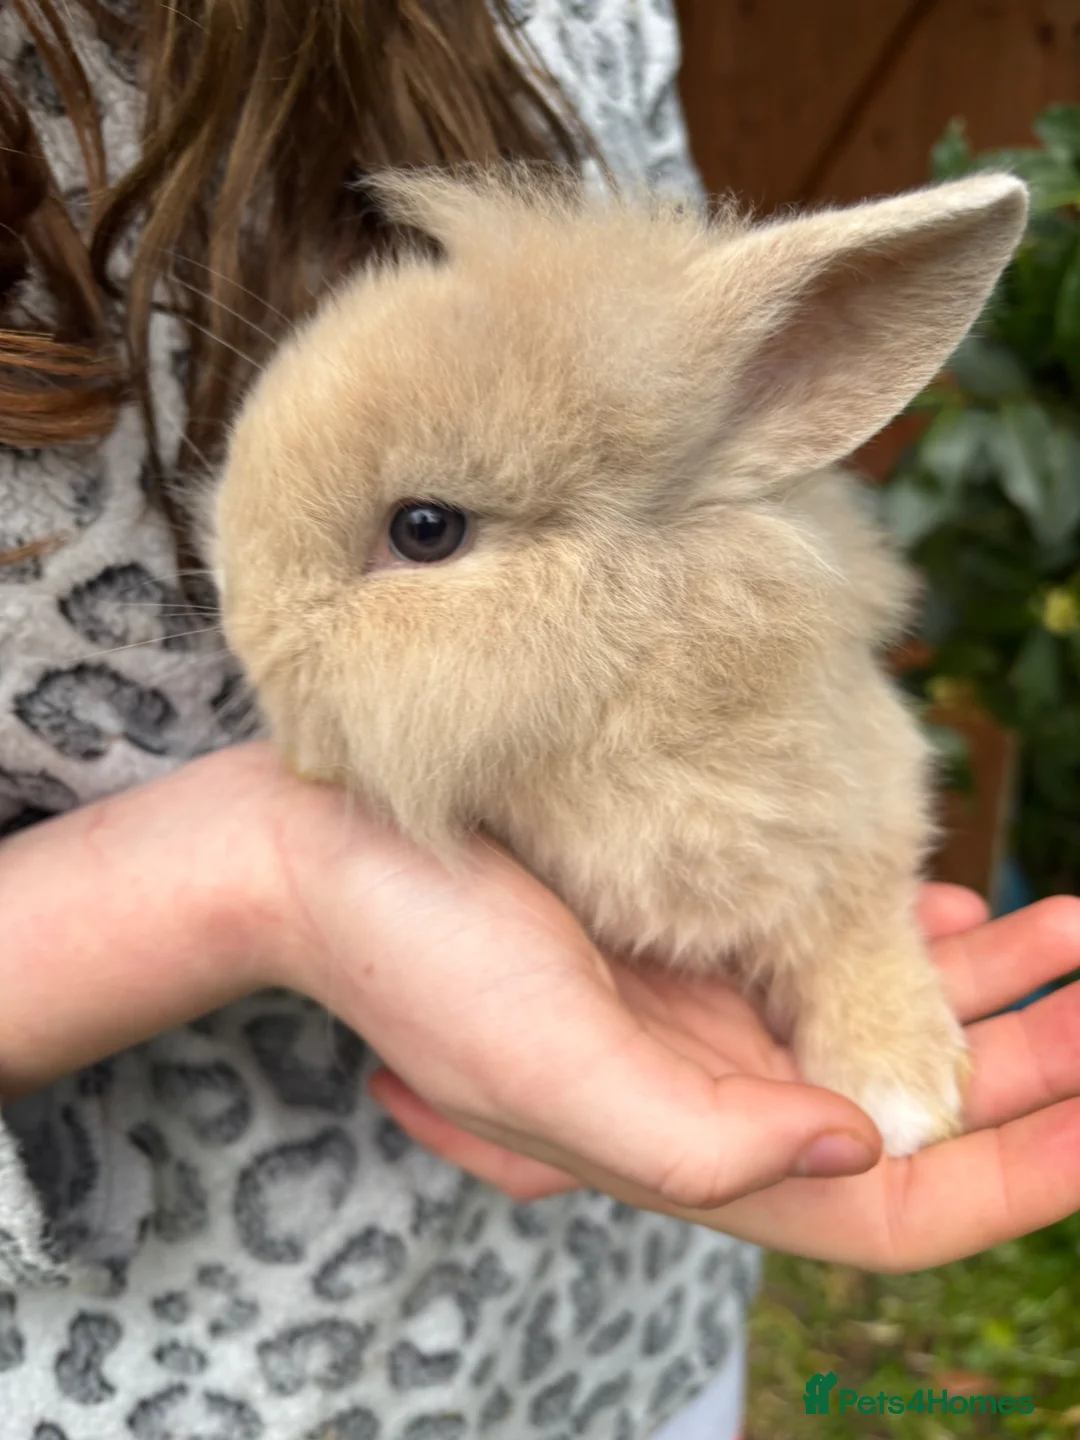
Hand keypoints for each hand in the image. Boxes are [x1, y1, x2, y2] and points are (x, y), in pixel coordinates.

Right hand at [364, 888, 1079, 1272]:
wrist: (322, 849)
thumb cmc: (414, 951)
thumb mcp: (543, 1062)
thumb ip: (698, 1137)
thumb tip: (858, 1152)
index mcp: (688, 1144)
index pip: (894, 1206)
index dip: (1019, 1175)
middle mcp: (713, 1086)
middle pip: (914, 1108)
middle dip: (1036, 1071)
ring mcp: (704, 1006)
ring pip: (885, 1021)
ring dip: (991, 993)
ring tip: (1079, 932)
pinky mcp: (687, 930)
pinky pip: (826, 944)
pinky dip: (902, 933)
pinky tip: (955, 909)